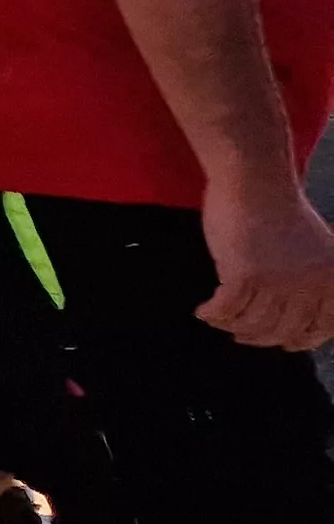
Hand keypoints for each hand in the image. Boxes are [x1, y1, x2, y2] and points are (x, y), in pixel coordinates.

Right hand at [198, 176, 333, 351]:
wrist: (254, 180)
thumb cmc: (279, 208)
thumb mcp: (316, 247)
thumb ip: (312, 278)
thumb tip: (294, 318)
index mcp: (333, 278)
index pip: (324, 327)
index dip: (302, 340)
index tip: (284, 343)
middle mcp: (310, 285)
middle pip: (284, 331)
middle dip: (260, 338)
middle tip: (242, 336)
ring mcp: (278, 282)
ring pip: (252, 324)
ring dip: (232, 327)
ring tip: (219, 320)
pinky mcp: (245, 276)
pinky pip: (226, 310)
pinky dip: (212, 314)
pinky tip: (203, 311)